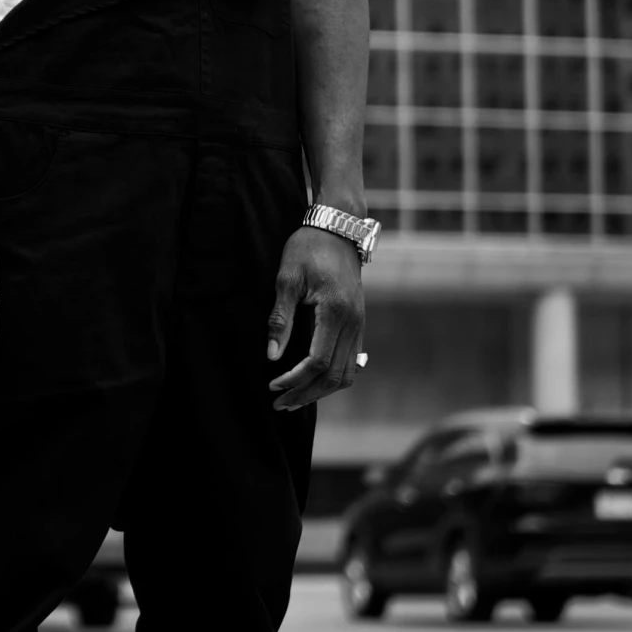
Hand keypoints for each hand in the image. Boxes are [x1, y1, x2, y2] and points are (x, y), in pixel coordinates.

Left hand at [266, 226, 364, 410]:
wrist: (338, 228)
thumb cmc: (308, 248)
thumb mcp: (287, 277)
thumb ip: (280, 318)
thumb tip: (272, 355)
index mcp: (336, 312)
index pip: (318, 361)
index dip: (294, 379)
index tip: (272, 385)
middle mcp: (354, 323)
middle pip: (335, 376)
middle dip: (306, 394)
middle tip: (279, 404)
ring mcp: (360, 325)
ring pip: (347, 374)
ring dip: (321, 391)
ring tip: (294, 399)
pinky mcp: (359, 324)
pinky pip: (351, 362)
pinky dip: (332, 378)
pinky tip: (312, 382)